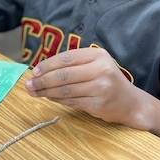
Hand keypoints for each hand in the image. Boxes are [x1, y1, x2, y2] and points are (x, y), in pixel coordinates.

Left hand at [24, 47, 150, 128]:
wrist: (131, 103)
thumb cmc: (106, 80)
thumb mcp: (94, 65)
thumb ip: (71, 65)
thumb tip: (39, 72)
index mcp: (98, 55)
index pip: (66, 58)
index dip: (47, 65)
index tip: (34, 71)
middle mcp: (101, 69)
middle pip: (63, 75)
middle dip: (42, 80)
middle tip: (29, 84)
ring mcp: (101, 87)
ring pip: (65, 90)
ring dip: (46, 92)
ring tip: (33, 92)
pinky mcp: (99, 104)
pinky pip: (71, 101)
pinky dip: (57, 100)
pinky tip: (48, 98)